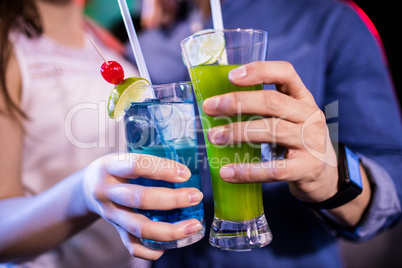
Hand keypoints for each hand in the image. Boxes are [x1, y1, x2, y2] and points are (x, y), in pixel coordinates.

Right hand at [82, 153, 203, 259]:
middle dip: (172, 200)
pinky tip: (171, 243)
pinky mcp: (115, 231)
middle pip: (140, 199)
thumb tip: (186, 164)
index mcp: (110, 167)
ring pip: (140, 227)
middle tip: (196, 196)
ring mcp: (111, 215)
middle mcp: (107, 192)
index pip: (136, 166)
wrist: (87, 188)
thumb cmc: (116, 169)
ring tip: (194, 225)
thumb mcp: (123, 157)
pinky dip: (154, 249)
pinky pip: (134, 246)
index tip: (185, 173)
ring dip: (170, 230)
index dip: (162, 169)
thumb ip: (147, 161)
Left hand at [203, 61, 338, 202]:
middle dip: (237, 102)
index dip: (259, 70)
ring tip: (214, 137)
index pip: (286, 73)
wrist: (326, 176)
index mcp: (303, 98)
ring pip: (272, 131)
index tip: (231, 76)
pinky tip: (227, 172)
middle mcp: (310, 116)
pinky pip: (274, 170)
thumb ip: (265, 109)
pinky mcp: (308, 169)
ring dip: (238, 132)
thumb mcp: (290, 118)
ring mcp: (312, 142)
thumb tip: (218, 105)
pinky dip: (248, 171)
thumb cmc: (298, 142)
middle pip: (272, 102)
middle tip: (210, 107)